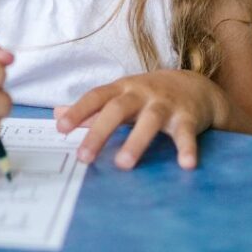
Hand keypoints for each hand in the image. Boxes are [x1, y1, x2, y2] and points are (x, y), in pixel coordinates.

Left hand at [55, 70, 228, 170]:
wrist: (195, 86)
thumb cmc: (149, 95)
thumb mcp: (120, 96)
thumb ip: (91, 108)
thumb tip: (56, 114)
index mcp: (122, 89)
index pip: (96, 97)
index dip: (78, 111)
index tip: (60, 128)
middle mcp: (141, 94)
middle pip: (118, 109)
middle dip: (99, 132)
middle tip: (84, 158)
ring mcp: (165, 104)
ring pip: (150, 121)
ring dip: (136, 142)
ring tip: (123, 164)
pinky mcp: (188, 117)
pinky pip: (186, 133)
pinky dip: (187, 148)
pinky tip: (186, 165)